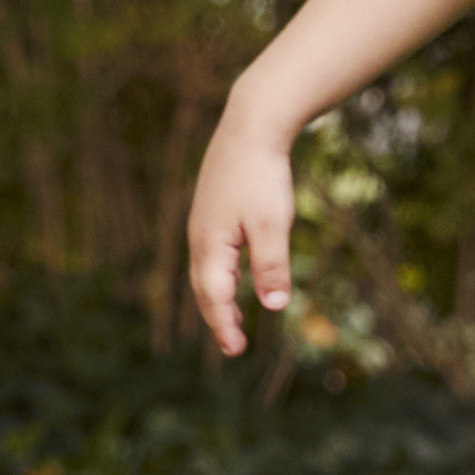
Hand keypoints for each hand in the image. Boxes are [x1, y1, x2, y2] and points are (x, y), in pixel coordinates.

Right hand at [185, 115, 295, 354]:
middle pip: (204, 288)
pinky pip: (212, 254)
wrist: (251, 125)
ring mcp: (203, 222)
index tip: (235, 350)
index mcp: (211, 244)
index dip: (224, 325)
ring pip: (206, 271)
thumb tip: (274, 306)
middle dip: (217, 317)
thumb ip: (272, 266)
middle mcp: (200, 237)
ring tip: (232, 319)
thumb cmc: (262, 175)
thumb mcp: (273, 224)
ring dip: (217, 297)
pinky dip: (220, 274)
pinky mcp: (212, 210)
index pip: (214, 297)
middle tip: (233, 345)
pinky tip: (233, 275)